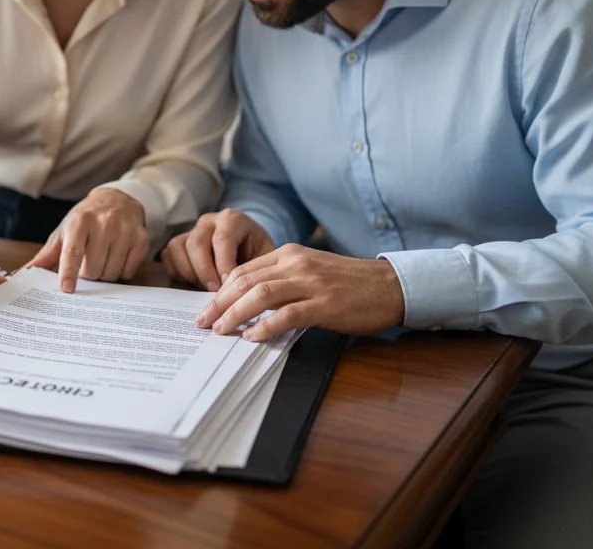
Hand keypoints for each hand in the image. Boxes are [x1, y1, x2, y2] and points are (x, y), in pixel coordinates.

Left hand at [27, 188, 149, 292]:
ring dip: (104, 274)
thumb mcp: (64, 232)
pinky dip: (120, 271)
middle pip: (93, 269)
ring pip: (111, 273)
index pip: (73, 251)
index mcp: (79, 222)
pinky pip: (128, 271)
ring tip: (101, 258)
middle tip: (87, 263)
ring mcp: (125, 231)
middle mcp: (104, 223)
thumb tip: (21, 276)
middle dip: (87, 274)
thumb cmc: (86, 220)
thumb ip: (45, 257)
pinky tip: (116, 257)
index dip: (69, 272)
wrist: (118, 199)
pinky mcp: (141, 239)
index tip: (66, 289)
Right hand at [161, 209, 275, 291]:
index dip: (223, 265)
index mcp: (233, 219)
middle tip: (215, 293)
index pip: (222, 239)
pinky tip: (194, 283)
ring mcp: (191, 230)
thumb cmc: (259, 258)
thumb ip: (255, 271)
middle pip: (196, 244)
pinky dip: (177, 273)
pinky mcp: (179, 243)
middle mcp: (209, 221)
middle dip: (205, 273)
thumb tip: (242, 294)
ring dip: (190, 274)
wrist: (250, 253)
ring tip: (205, 288)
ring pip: (178, 249)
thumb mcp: (265, 260)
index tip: (228, 286)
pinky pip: (168, 256)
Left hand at [195, 244, 405, 341]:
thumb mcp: (310, 271)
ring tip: (221, 331)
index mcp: (289, 254)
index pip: (243, 270)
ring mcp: (311, 283)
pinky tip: (253, 338)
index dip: (220, 290)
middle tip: (203, 322)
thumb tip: (250, 302)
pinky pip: (287, 315)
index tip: (208, 309)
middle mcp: (296, 263)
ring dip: (235, 314)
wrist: (389, 285)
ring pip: (260, 295)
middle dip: (219, 303)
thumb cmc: (349, 283)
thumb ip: (282, 280)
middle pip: (244, 281)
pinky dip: (266, 327)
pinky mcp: (325, 305)